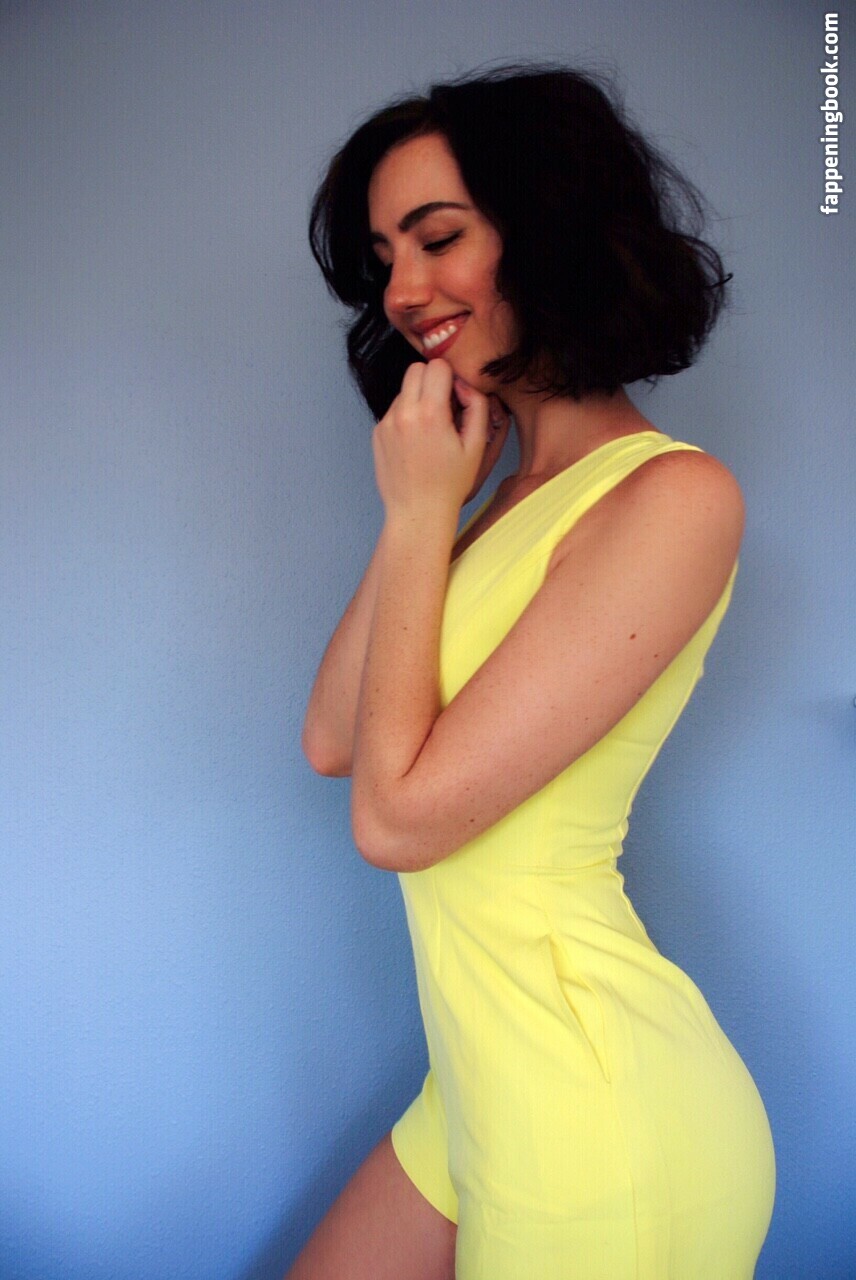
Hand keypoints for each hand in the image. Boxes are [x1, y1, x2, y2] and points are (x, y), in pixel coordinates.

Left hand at [371, 359, 501, 516]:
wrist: (417, 513)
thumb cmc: (450, 484)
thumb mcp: (477, 445)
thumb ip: (477, 406)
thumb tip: (463, 385)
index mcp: (430, 414)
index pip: (437, 365)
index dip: (450, 377)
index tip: (456, 398)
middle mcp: (403, 413)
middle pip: (416, 369)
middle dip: (432, 380)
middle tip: (443, 408)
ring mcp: (386, 423)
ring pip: (404, 390)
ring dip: (418, 400)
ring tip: (430, 431)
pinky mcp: (377, 433)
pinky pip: (394, 410)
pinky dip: (406, 417)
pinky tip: (416, 442)